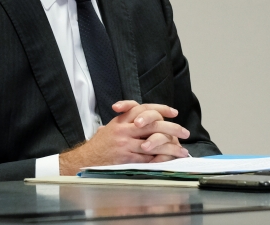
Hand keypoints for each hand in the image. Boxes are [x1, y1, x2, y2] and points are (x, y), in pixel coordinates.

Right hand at [58, 101, 189, 174]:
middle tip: (184, 132)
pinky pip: (147, 158)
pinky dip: (160, 159)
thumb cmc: (99, 145)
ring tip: (182, 151)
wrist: (85, 159)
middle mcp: (124, 129)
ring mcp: (125, 144)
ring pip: (153, 143)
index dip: (160, 109)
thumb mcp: (110, 127)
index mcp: (121, 120)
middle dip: (171, 128)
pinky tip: (169, 160)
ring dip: (170, 148)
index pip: (143, 108)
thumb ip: (124, 120)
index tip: (173, 112)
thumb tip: (139, 117)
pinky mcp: (126, 158)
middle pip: (153, 125)